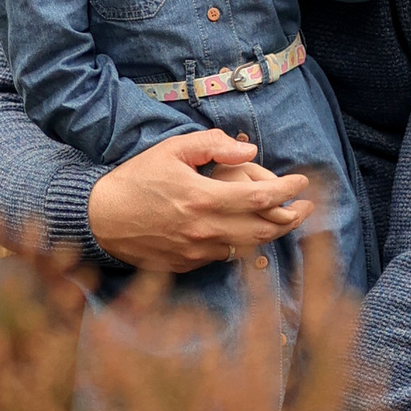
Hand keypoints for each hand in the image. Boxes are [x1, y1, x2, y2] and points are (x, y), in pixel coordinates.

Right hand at [85, 129, 312, 272]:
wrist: (102, 219)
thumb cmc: (137, 179)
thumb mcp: (172, 150)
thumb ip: (212, 145)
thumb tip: (250, 150)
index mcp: (204, 198)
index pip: (261, 196)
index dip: (288, 190)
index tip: (303, 181)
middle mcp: (205, 229)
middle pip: (264, 229)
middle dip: (292, 217)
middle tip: (308, 206)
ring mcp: (197, 252)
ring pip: (249, 247)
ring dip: (273, 234)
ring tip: (287, 220)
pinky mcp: (189, 264)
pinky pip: (226, 256)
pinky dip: (244, 245)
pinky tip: (251, 234)